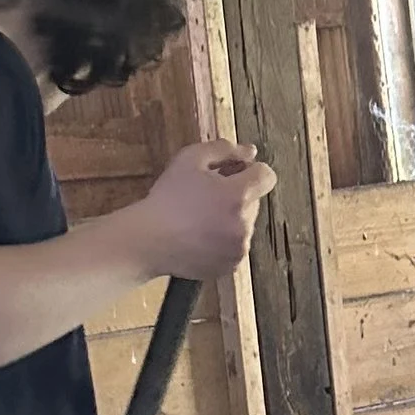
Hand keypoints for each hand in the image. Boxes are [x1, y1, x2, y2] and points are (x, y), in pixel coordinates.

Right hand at [145, 139, 274, 279]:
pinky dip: (224, 240)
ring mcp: (239, 247)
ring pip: (245, 224)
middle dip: (237, 195)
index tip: (234, 173)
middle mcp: (244, 223)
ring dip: (231, 218)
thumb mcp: (190, 159)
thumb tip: (250, 152)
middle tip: (207, 195)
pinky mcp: (231, 265)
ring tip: (200, 218)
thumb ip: (224, 149)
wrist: (148, 241)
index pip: (267, 176)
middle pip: (255, 200)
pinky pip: (236, 246)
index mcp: (238, 195)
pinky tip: (200, 235)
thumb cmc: (167, 199)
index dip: (251, 170)